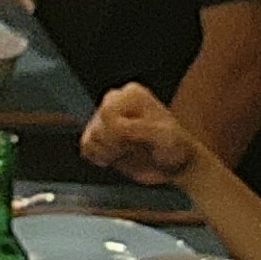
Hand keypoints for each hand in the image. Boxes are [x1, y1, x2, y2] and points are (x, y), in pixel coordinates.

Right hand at [80, 82, 197, 186]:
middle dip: (114, 144)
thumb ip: (136, 128)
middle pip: (96, 127)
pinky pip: (85, 147)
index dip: (118, 134)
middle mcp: (115, 101)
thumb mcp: (163, 137)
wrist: (174, 165)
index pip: (107, 113)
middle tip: (136, 146)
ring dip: (108, 152)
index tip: (139, 140)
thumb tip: (113, 124)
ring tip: (128, 151)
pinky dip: (99, 157)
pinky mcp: (100, 136)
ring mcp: (106, 119)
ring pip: (89, 138)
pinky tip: (117, 156)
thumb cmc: (174, 148)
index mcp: (131, 94)